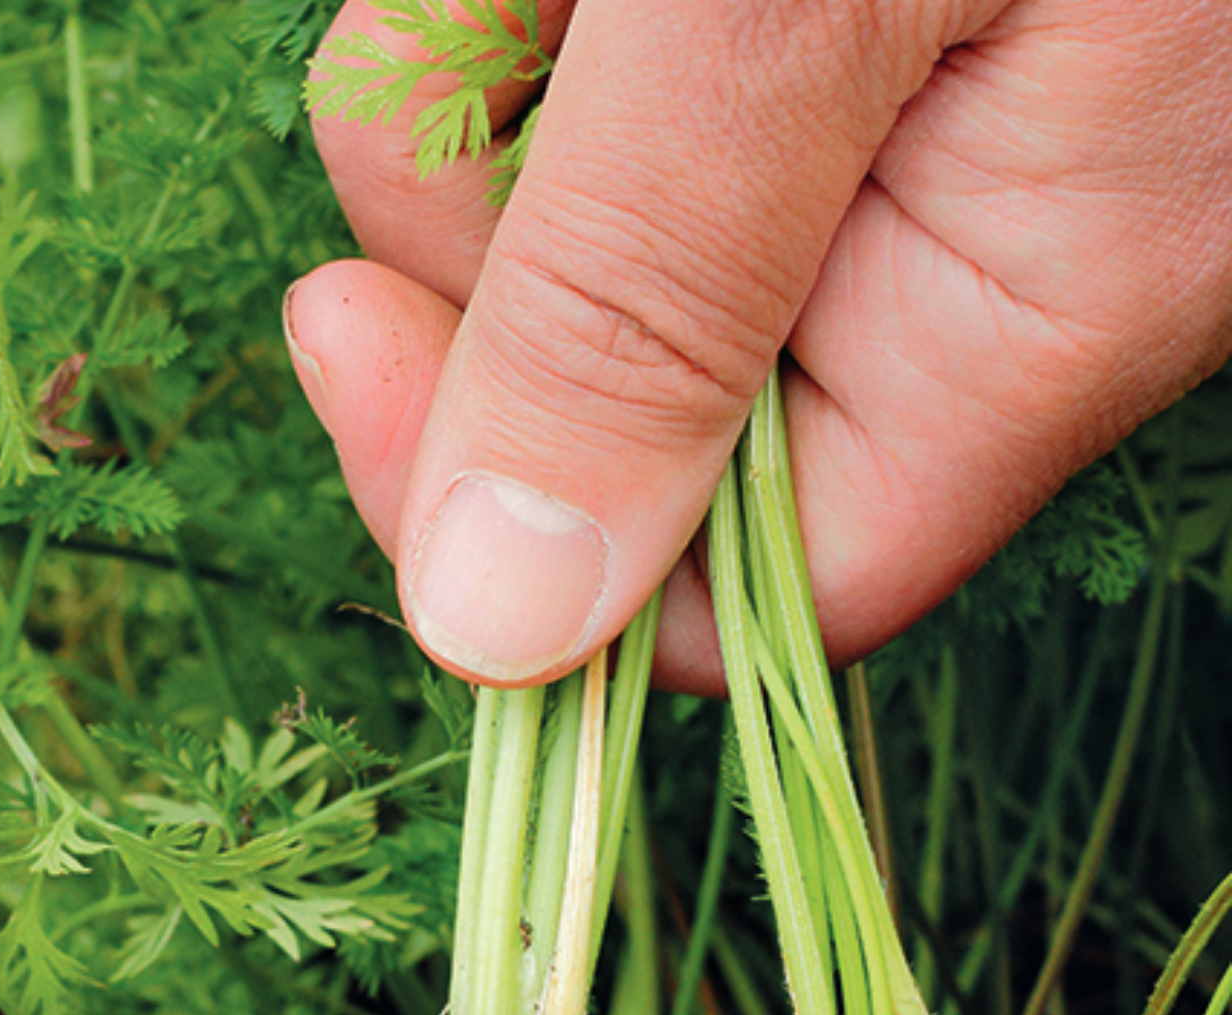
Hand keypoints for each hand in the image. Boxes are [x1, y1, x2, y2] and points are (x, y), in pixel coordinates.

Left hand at [286, 0, 1231, 689]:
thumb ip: (653, 293)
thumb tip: (503, 625)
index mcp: (1006, 318)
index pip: (717, 591)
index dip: (501, 506)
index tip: (338, 326)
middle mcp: (944, 254)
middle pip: (592, 367)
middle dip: (478, 182)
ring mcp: (864, 122)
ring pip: (552, 188)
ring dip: (486, 33)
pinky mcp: (776, 24)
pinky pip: (567, 55)